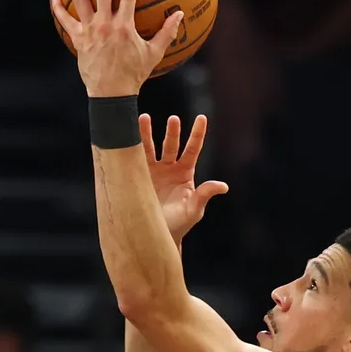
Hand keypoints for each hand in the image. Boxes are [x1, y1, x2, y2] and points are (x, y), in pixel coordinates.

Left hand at [50, 0, 186, 97]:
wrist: (111, 94)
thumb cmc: (134, 74)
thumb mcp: (154, 54)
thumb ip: (166, 33)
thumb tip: (180, 15)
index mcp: (124, 26)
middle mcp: (105, 24)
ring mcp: (89, 30)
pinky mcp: (77, 39)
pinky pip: (64, 20)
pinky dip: (57, 7)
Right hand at [142, 113, 228, 241]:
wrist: (157, 234)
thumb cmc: (179, 224)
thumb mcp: (194, 210)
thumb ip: (205, 195)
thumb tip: (223, 186)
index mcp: (185, 173)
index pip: (193, 149)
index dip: (197, 133)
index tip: (202, 117)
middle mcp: (169, 168)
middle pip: (171, 145)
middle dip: (173, 132)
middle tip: (173, 119)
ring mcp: (153, 171)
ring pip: (151, 147)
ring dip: (147, 133)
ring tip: (143, 118)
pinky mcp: (138, 176)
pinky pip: (135, 158)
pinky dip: (132, 146)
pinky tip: (126, 134)